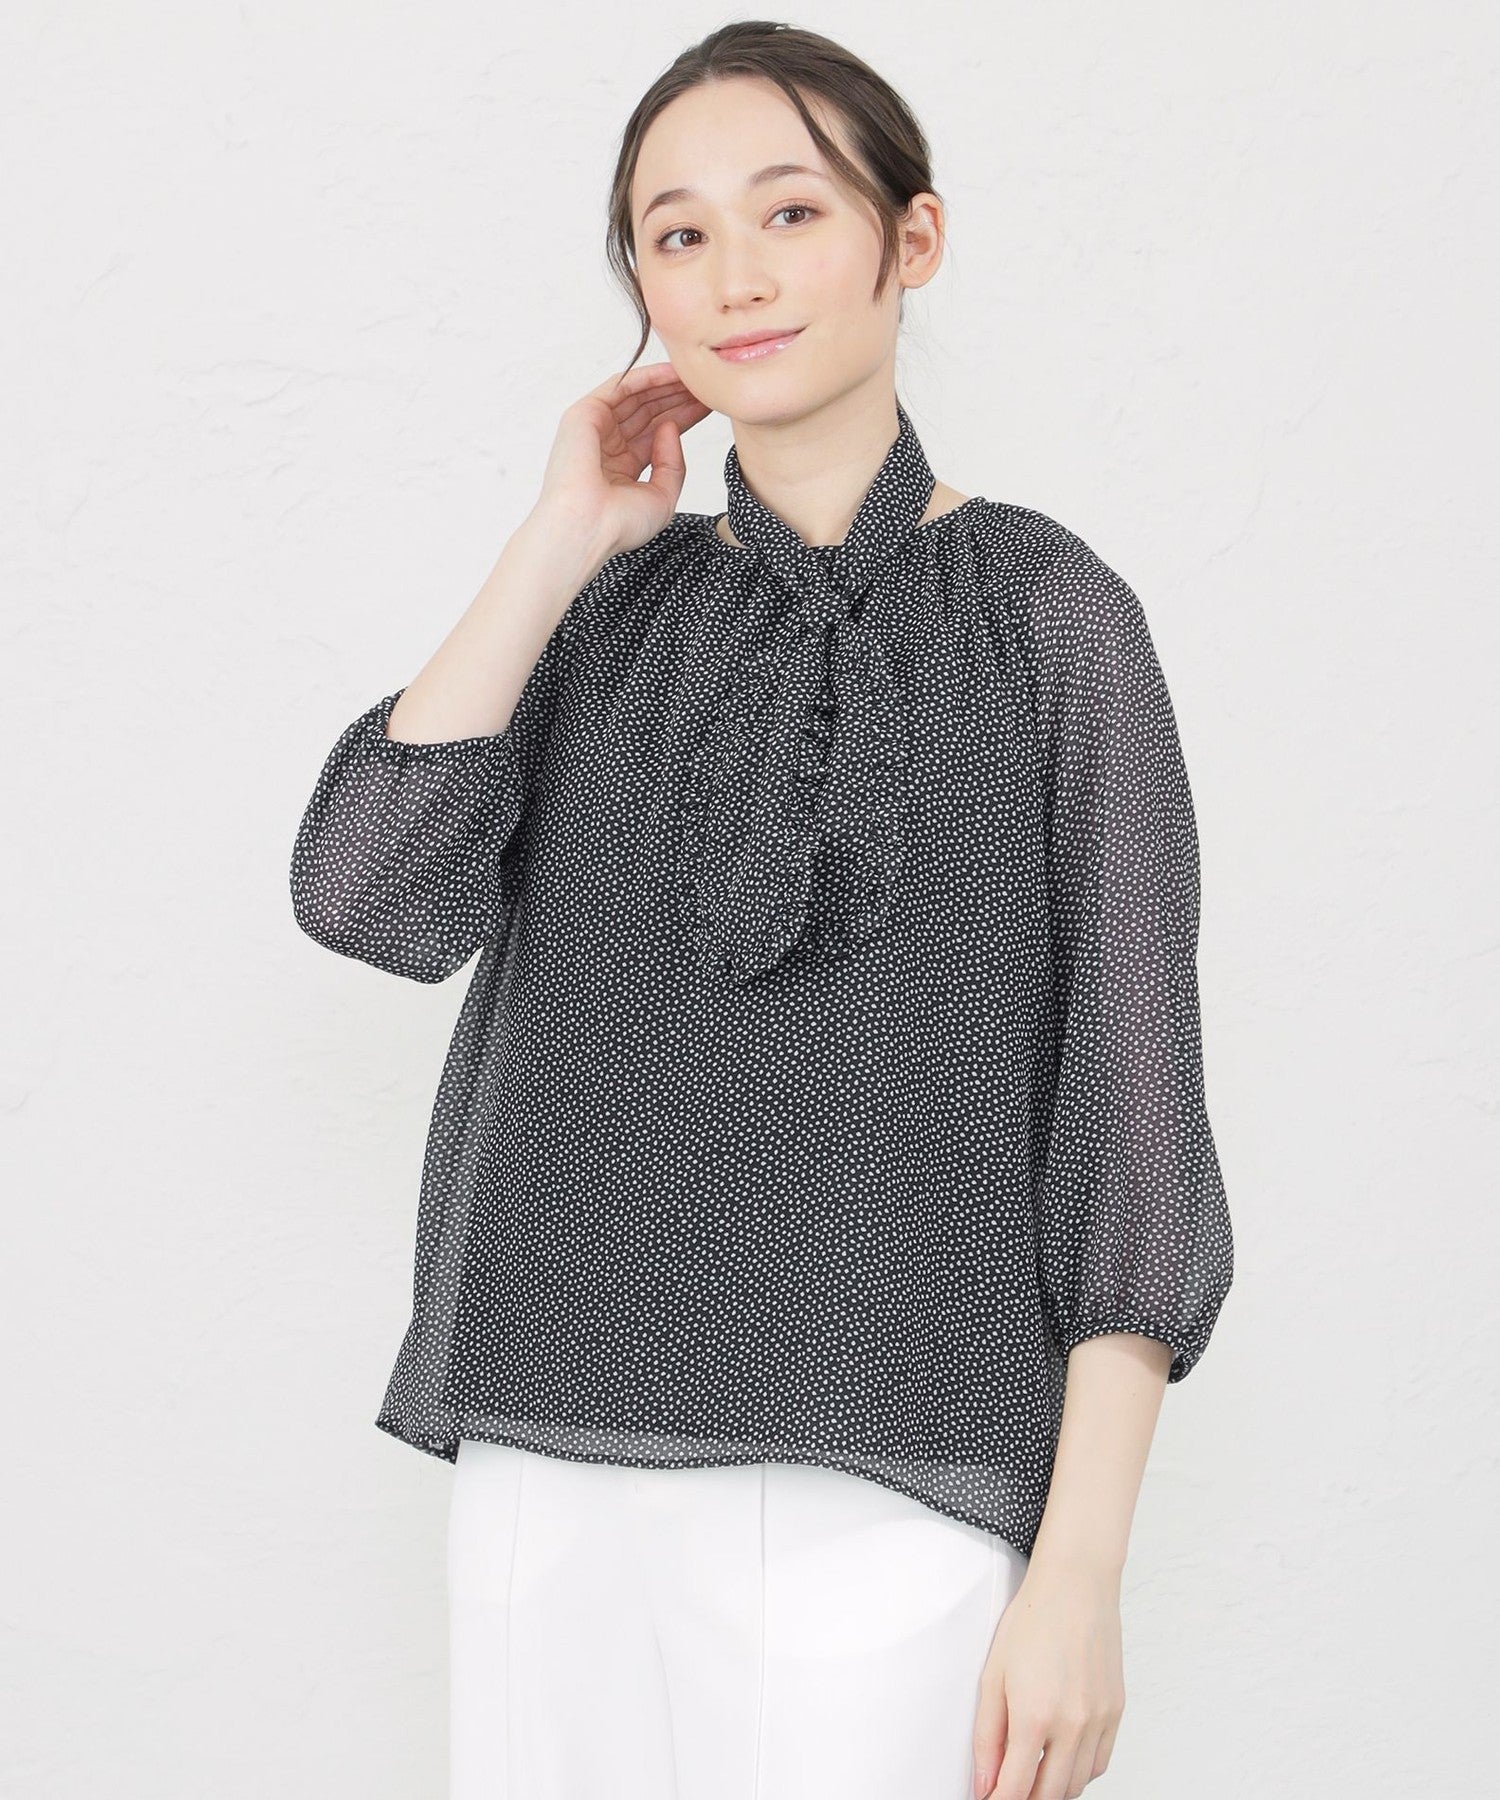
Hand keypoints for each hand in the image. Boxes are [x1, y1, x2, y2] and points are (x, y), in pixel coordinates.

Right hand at [530, 361, 711, 559]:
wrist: (587, 527)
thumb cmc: (619, 524)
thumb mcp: (662, 496)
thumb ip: (673, 464)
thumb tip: (670, 427)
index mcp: (623, 467)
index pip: (657, 433)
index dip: (684, 417)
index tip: (709, 406)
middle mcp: (608, 445)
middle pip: (648, 412)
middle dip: (678, 398)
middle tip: (707, 386)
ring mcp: (595, 428)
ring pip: (636, 397)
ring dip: (665, 385)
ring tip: (694, 377)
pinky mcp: (583, 414)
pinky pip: (619, 387)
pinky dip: (646, 377)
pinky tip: (672, 373)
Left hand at [971, 1559, 1125, 1799]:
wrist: (1076, 1585)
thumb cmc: (1032, 1621)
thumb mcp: (993, 1676)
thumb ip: (987, 1736)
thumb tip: (983, 1782)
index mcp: (1035, 1716)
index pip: (1015, 1789)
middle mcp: (1072, 1725)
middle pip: (1050, 1796)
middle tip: (1007, 1790)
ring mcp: (1099, 1721)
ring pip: (1078, 1785)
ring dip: (1052, 1790)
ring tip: (1031, 1777)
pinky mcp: (1116, 1712)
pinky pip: (1099, 1763)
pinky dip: (1079, 1772)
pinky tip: (1061, 1759)